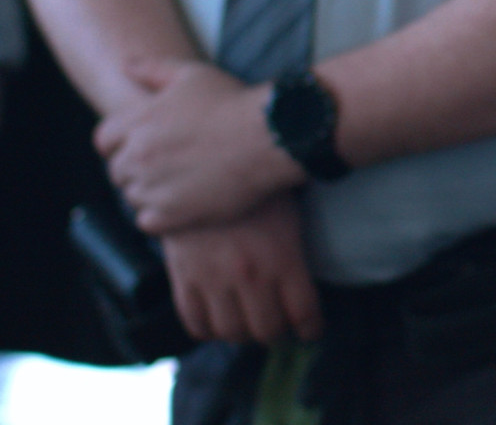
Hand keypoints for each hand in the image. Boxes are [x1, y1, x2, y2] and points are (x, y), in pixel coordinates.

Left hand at [96, 58, 300, 232]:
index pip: (103, 141)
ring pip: (132, 197)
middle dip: (136, 169)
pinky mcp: (173, 214)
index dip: (119, 144)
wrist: (266, 137)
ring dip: (148, 193)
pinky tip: (181, 205)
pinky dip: (158, 217)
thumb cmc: (231, 103)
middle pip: (117, 171)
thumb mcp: (191, 74)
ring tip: (178, 185)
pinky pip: (146, 222)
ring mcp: (154, 187)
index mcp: (138, 121)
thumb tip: (125, 64)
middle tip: (166, 166)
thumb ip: (152, 69)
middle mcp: (139, 155)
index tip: (140, 146)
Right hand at [163, 197, 321, 344]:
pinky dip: (209, 329)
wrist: (203, 163)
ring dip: (243, 333)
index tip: (310, 329)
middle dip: (278, 331)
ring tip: (248, 322)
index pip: (304, 314)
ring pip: (232, 333)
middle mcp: (249, 276)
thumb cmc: (256, 186)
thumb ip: (295, 254)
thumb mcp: (289, 214)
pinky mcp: (184, 277)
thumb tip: (305, 285)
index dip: (311, 328)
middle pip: (268, 331)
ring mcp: (214, 279)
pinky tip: (218, 319)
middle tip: (278, 323)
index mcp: (282, 259)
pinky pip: (196, 323)